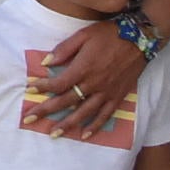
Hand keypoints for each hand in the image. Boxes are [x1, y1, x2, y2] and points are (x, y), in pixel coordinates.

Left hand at [30, 21, 145, 137]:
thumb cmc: (109, 34)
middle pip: (66, 101)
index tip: (29, 91)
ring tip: (54, 134)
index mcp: (83, 68)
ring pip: (84, 113)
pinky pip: (106, 115)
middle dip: (46, 110)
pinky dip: (95, 127)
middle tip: (29, 119)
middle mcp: (94, 84)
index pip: (58, 83)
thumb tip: (46, 62)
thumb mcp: (83, 35)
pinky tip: (85, 136)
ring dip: (68, 125)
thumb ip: (64, 49)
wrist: (140, 38)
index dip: (42, 88)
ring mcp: (106, 92)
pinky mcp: (118, 97)